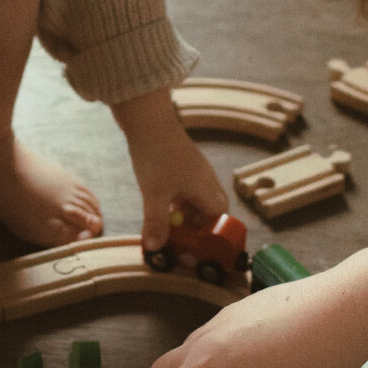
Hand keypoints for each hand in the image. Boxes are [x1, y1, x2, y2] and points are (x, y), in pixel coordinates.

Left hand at [111, 87, 227, 250]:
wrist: (147, 118)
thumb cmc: (156, 154)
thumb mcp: (154, 195)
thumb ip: (156, 223)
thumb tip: (155, 248)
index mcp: (206, 188)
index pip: (220, 218)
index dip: (211, 234)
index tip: (195, 246)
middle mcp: (205, 179)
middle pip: (210, 210)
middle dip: (197, 226)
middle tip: (179, 237)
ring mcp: (194, 170)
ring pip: (196, 199)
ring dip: (184, 214)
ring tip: (166, 223)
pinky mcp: (181, 163)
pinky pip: (185, 188)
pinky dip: (176, 200)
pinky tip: (160, 202)